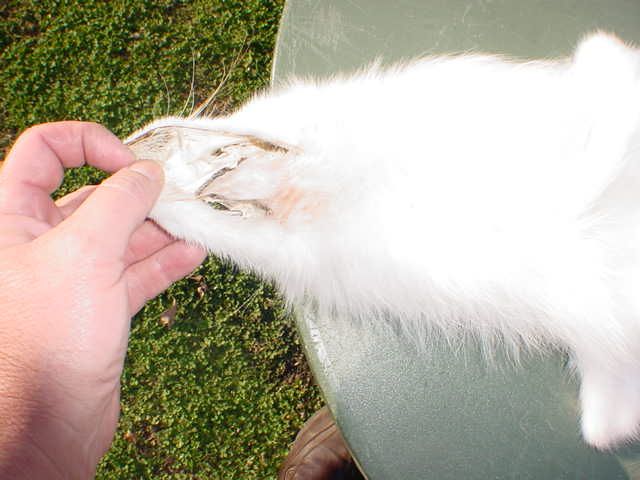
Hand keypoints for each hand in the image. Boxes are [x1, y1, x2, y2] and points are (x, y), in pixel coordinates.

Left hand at [0, 122, 205, 478]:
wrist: (53, 417)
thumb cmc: (49, 337)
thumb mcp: (86, 252)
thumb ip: (121, 202)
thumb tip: (149, 172)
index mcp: (12, 218)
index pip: (45, 152)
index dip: (89, 145)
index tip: (130, 162)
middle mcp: (40, 242)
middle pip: (94, 197)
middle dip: (139, 193)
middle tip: (178, 195)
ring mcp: (72, 275)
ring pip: (120, 236)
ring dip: (159, 229)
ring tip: (195, 223)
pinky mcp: (98, 305)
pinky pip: (134, 272)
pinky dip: (163, 263)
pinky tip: (192, 255)